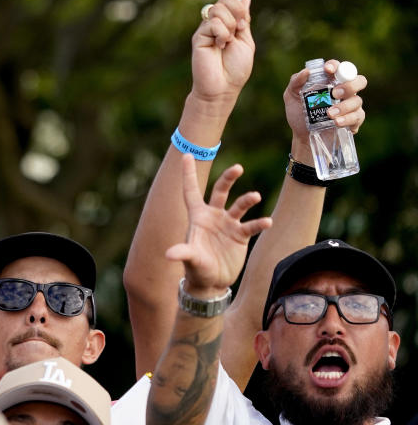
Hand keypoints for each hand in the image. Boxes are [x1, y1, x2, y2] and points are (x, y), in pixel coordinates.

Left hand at [165, 155, 270, 295]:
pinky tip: (267, 222)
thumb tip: (169, 254)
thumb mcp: (190, 259)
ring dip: (247, 200)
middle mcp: (213, 216)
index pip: (191, 191)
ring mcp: (228, 224)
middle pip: (220, 191)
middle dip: (228, 178)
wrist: (212, 282)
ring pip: (239, 206)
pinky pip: (251, 226)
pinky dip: (259, 223)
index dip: (188, 174)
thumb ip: (183, 253)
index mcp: (197, 216)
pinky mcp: (240, 236)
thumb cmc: (196, 268)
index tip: (186, 155)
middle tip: (238, 168)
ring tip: (255, 196)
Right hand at [189, 0, 254, 106]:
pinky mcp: (199, 36)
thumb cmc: (235, 69)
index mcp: (230, 23)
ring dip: (230, 25)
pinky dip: (222, 33)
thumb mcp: (246, 41)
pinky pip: (213, 23)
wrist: (223, 87)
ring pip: (219, 9)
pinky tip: (220, 46)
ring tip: (227, 42)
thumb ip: (244, 21)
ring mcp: (206, 29)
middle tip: (241, 26)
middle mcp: (216, 23)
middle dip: (237, 9)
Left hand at [284, 60, 366, 158]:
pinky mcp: (354, 120)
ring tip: (329, 114)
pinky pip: (357, 117)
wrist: (302, 136)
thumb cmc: (298, 113)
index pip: (340, 68)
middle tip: (335, 93)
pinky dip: (347, 119)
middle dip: (349, 85)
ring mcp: (351, 105)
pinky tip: (336, 122)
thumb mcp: (291, 96)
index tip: (328, 70)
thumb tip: (306, 71)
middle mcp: (344, 91)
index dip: (336, 66)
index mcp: (330, 81)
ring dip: (343, 106)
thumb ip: (295, 82)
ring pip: (357, 100)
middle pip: (359, 81)